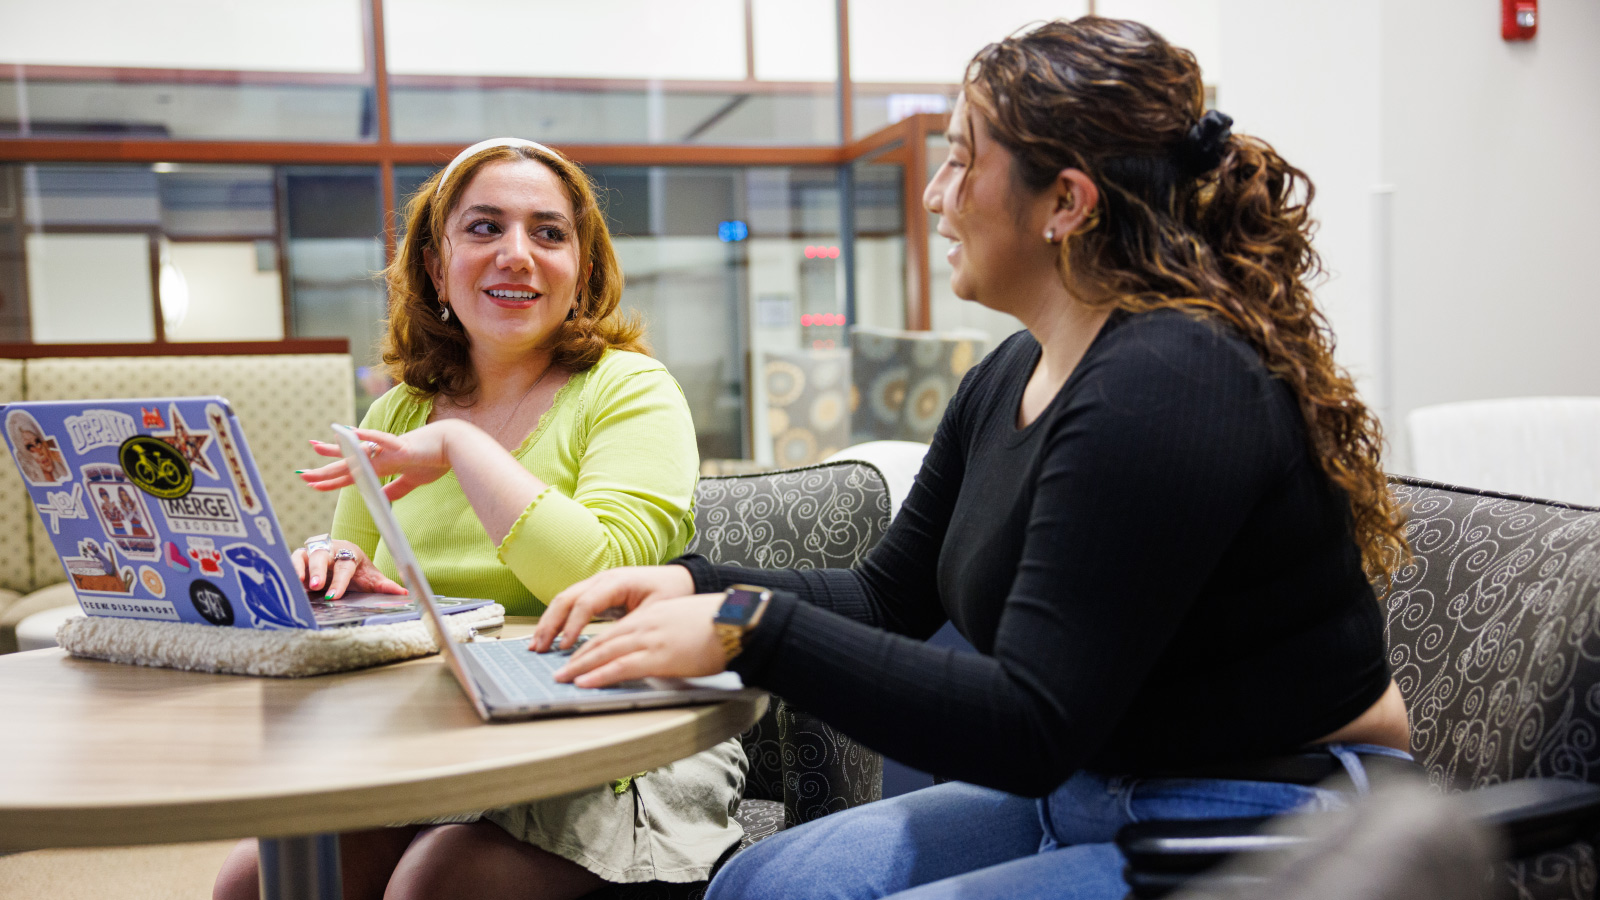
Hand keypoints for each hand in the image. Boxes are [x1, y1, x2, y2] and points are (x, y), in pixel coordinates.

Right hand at [291, 538, 405, 598]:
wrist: (342, 556)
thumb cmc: (356, 569)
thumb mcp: (370, 577)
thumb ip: (384, 586)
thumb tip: (404, 593)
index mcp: (349, 553)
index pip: (345, 566)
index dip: (339, 581)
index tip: (334, 596)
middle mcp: (329, 549)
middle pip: (322, 556)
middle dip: (318, 570)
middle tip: (316, 585)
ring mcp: (312, 552)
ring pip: (303, 555)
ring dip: (299, 568)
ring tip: (296, 582)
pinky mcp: (298, 557)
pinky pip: (290, 560)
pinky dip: (288, 569)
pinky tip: (286, 581)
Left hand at [298, 423, 456, 501]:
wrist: (453, 446)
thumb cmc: (435, 460)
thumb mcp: (412, 480)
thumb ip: (395, 488)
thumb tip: (381, 497)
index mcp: (382, 464)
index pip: (351, 473)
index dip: (331, 479)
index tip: (313, 482)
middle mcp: (381, 456)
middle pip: (348, 463)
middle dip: (324, 470)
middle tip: (302, 474)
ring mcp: (389, 450)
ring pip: (358, 452)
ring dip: (337, 452)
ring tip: (315, 448)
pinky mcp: (402, 446)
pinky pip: (382, 441)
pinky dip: (367, 437)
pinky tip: (351, 434)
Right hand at [531, 564, 695, 652]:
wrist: (680, 579)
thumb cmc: (671, 593)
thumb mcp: (656, 611)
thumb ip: (631, 625)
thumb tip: (609, 646)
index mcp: (617, 581)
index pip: (586, 603)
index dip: (573, 626)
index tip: (565, 648)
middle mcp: (602, 579)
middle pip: (566, 598)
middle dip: (550, 624)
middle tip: (538, 648)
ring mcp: (597, 584)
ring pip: (564, 600)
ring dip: (548, 623)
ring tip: (536, 645)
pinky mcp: (596, 594)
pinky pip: (571, 605)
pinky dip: (558, 621)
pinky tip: (550, 638)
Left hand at [554, 593, 727, 686]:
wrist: (738, 622)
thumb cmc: (720, 625)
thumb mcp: (685, 623)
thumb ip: (668, 633)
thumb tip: (663, 648)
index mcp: (652, 615)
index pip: (613, 631)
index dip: (591, 644)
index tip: (575, 654)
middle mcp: (645, 624)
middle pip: (602, 640)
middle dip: (577, 656)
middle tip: (558, 668)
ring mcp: (650, 639)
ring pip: (605, 652)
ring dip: (579, 666)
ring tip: (562, 677)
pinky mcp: (657, 656)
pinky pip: (620, 667)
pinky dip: (599, 675)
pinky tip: (584, 682)